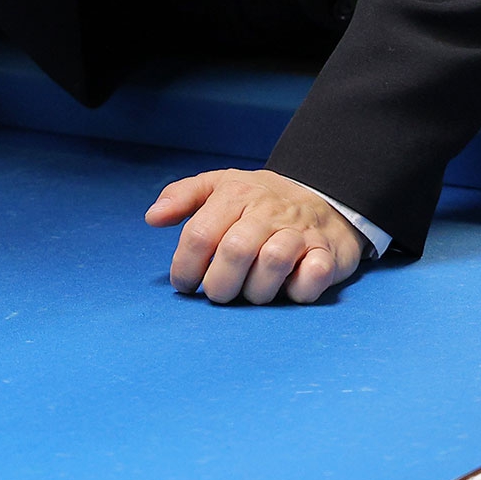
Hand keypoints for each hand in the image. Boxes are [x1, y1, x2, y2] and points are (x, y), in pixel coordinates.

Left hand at [145, 168, 364, 305]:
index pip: (200, 234)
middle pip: (234, 252)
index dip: (185, 266)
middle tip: (217, 293)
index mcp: (236, 194)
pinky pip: (312, 276)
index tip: (184, 283)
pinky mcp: (328, 253)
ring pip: (272, 263)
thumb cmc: (261, 201)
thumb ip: (182, 197)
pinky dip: (298, 289)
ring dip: (255, 290)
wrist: (326, 199)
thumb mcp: (220, 186)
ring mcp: (300, 232)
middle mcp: (268, 211)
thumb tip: (152, 218)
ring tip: (251, 293)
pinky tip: (288, 289)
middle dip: (219, 284)